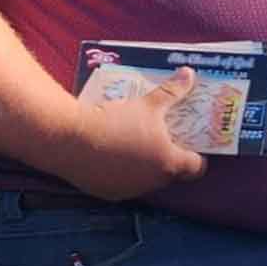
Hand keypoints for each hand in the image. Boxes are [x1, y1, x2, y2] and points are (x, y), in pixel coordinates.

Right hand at [58, 67, 208, 199]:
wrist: (68, 139)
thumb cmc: (115, 121)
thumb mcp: (148, 104)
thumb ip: (172, 91)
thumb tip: (189, 74)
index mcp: (169, 163)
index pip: (196, 167)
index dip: (198, 156)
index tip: (193, 144)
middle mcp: (152, 182)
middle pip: (172, 174)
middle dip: (171, 159)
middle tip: (165, 140)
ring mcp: (128, 190)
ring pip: (146, 180)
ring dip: (146, 167)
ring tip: (139, 145)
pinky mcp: (106, 192)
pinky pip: (122, 183)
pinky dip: (122, 172)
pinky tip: (115, 154)